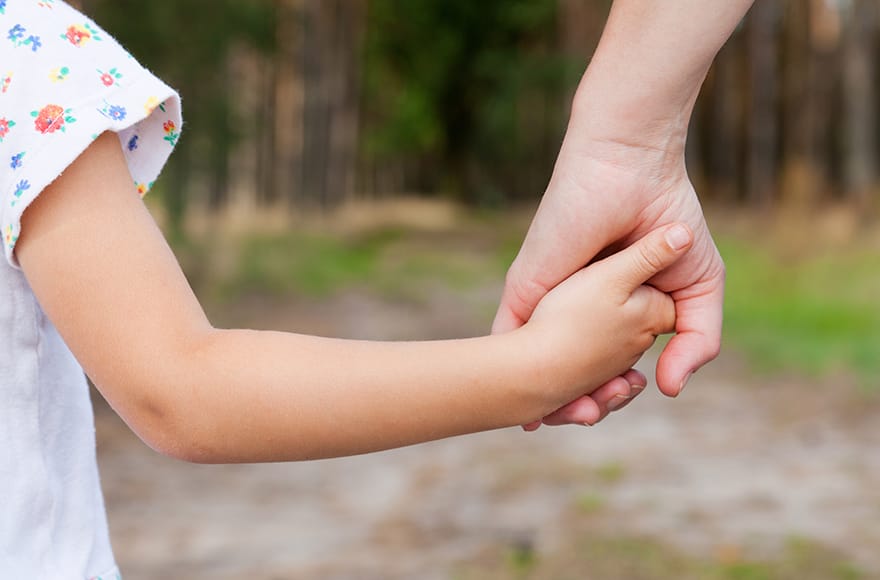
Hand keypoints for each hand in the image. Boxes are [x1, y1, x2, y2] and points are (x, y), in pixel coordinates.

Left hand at [495, 136, 723, 425]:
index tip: (625, 399)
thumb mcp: (698, 290)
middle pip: (570, 376)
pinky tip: (518, 402)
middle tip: (590, 416)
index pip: (607, 370)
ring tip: (570, 414)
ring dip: (545, 399)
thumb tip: (670, 389)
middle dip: (578, 405)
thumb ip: (696, 341)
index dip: (613, 394)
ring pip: (536, 368)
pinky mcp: (523, 291)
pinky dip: (512, 376)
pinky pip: (508, 343)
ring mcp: (547, 304)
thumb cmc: (669, 220)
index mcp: (611, 314)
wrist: (632, 170)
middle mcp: (574, 313)